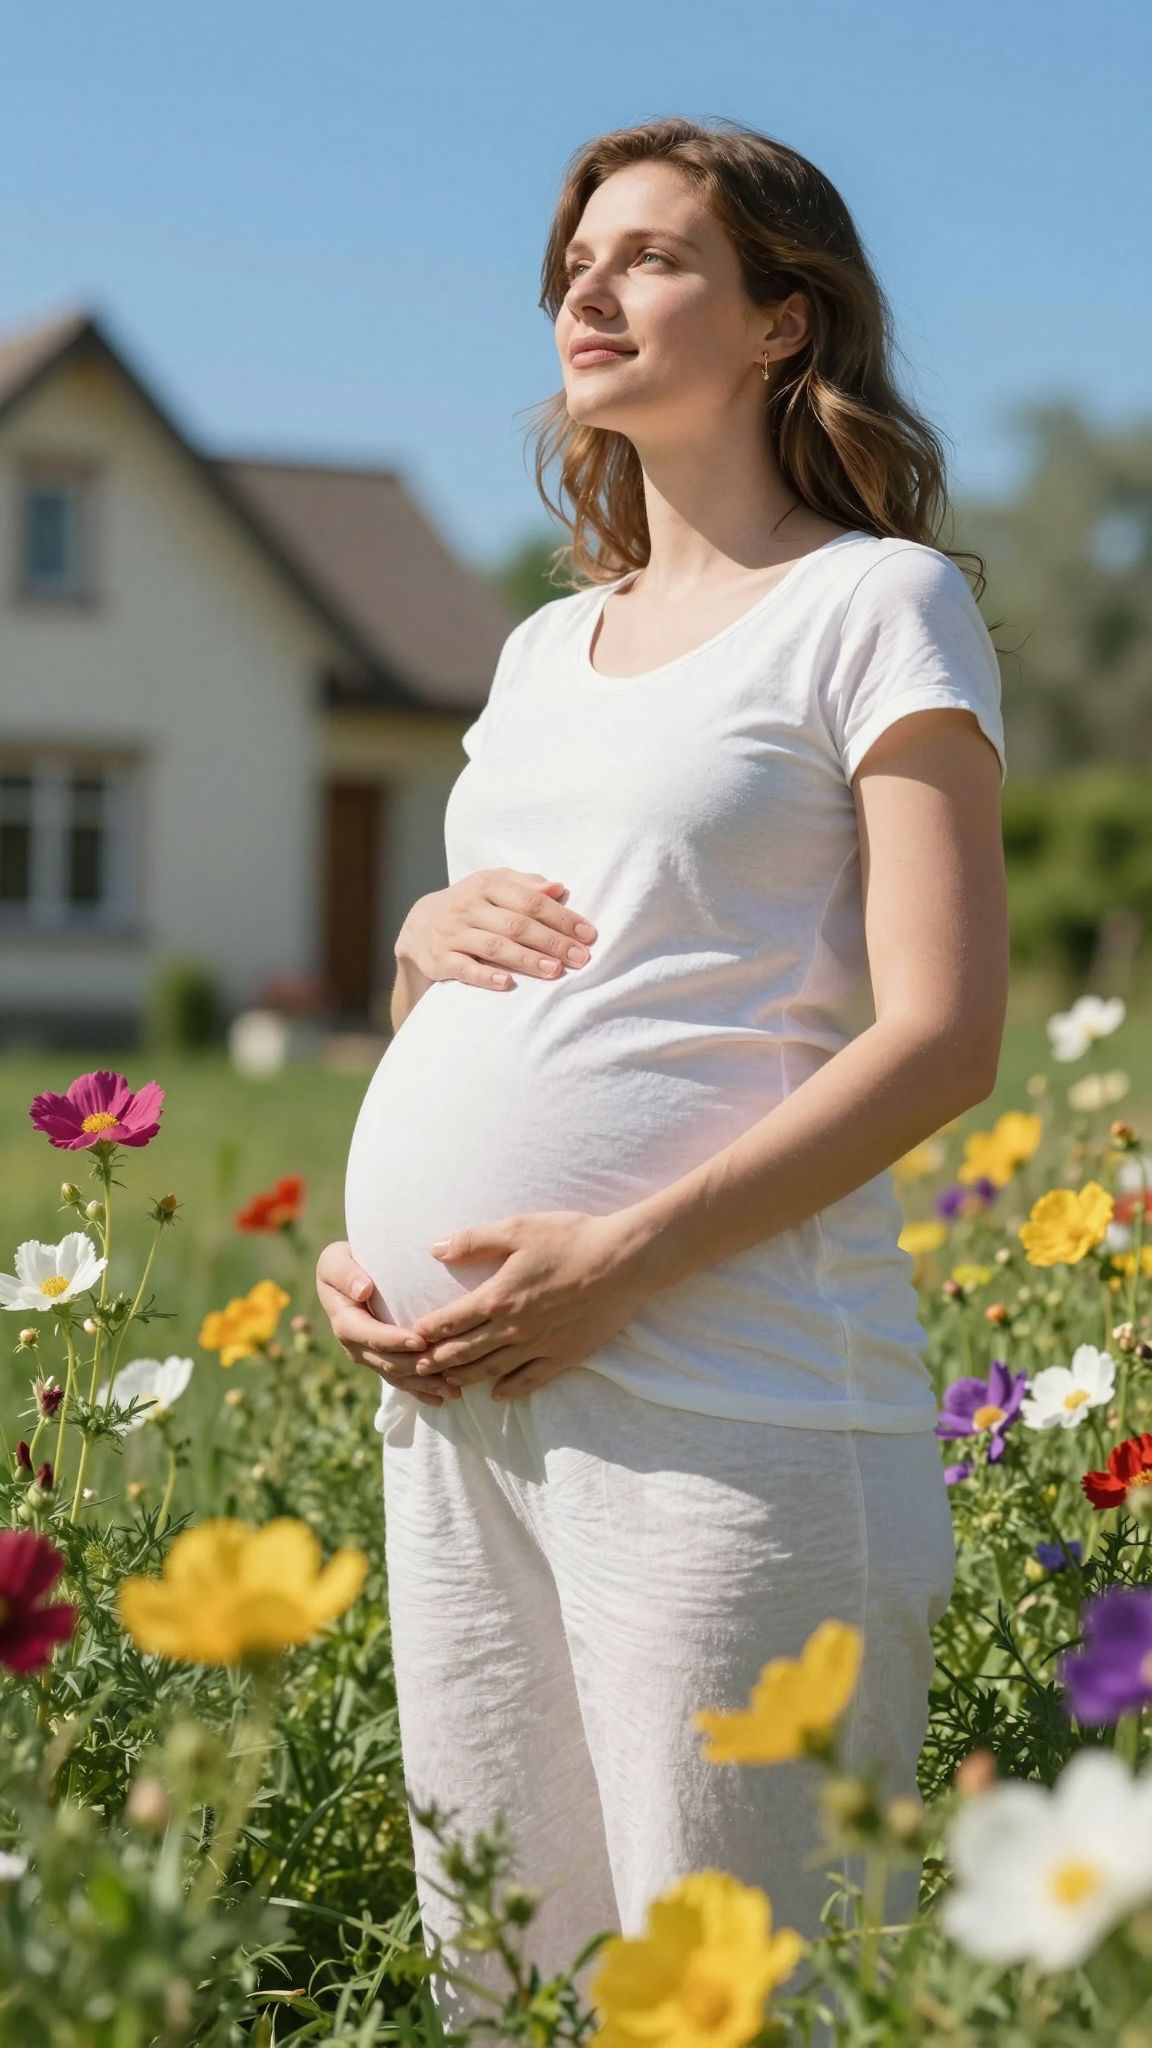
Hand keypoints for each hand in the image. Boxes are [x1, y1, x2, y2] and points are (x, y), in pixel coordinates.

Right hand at [314, 1240, 463, 1407]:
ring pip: (398, 1376)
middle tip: (449, 1370)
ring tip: (454, 1390)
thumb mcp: (335, 1260)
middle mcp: (356, 1345)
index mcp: (345, 1322)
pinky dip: (420, 1391)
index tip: (420, 1341)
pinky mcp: (382, 1361)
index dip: (395, 1341)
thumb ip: (345, 1273)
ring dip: (425, 1385)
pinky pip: (401, 1381)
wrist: (348, 1274)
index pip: (371, 1336)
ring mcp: (369, 1357)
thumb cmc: (345, 1262)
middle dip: (417, 1368)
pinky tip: (442, 1399)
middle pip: (389, 1362)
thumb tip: (363, 1291)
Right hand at [396, 870, 597, 992]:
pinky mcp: (440, 960)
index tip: (588, 935)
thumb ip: (525, 885)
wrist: (418, 926)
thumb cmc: (471, 904)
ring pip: (494, 946)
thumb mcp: (492, 886)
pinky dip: (486, 977)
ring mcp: (453, 934)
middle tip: (580, 958)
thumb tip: (559, 888)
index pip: (530, 901)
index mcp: (486, 885)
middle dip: (552, 941)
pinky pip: (464, 969)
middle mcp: (469, 907)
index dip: (561, 917)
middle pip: (516, 924)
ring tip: (555, 970)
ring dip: (527, 959)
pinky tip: (508, 984)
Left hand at [409, 1210, 651, 1400]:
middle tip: (416, 1369)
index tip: (411, 1338)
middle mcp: (513, 1328)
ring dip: (465, 1378)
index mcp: (498, 1297)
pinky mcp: (564, 1356)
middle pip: (465, 1351)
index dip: (429, 1331)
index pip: (452, 1321)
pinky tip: (497, 1395)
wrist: (625, 1262)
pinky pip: (530, 1380)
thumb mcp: (519, 1229)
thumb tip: (435, 1249)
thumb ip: (474, 1241)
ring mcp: (539, 1346)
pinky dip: (509, 1390)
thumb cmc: (572, 1238)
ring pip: (492, 1370)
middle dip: (438, 1361)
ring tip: (447, 1383)